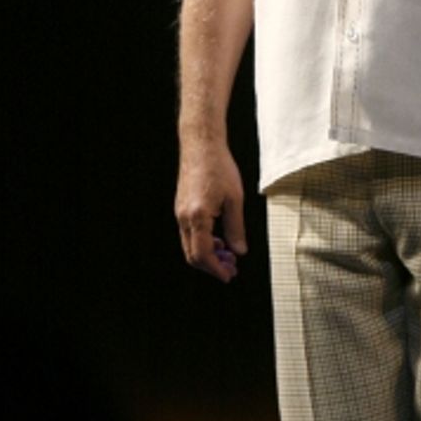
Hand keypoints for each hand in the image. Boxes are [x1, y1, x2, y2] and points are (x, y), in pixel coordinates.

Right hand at [175, 144, 247, 282]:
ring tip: (228, 254)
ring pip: (190, 244)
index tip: (229, 275)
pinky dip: (203, 241)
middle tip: (231, 268)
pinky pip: (189, 233)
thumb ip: (236, 228)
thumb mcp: (235, 199)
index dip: (216, 269)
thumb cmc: (219, 166)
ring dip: (208, 254)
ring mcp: (180, 212)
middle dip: (212, 265)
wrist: (201, 145)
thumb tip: (239, 250)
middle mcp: (184, 217)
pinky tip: (219, 238)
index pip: (203, 254)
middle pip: (193, 254)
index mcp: (197, 217)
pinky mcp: (182, 207)